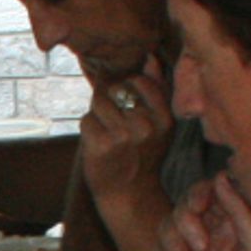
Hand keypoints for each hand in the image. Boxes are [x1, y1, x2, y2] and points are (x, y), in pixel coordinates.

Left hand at [75, 68, 173, 230]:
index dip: (127, 89)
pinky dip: (88, 129)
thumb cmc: (142, 154)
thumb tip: (150, 56)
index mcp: (164, 117)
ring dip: (98, 115)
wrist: (129, 194)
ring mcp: (124, 136)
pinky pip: (86, 120)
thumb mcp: (159, 124)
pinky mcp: (102, 145)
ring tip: (108, 133)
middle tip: (117, 126)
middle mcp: (146, 125)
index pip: (138, 81)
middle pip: (116, 90)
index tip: (128, 109)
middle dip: (111, 102)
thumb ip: (157, 88)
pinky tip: (98, 144)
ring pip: (99, 102)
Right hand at [152, 174, 250, 250]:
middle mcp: (215, 233)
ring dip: (174, 238)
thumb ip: (241, 210)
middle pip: (186, 204)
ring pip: (168, 225)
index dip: (204, 193)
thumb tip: (222, 175)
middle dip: (187, 218)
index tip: (205, 205)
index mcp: (239, 223)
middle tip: (200, 242)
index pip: (214, 191)